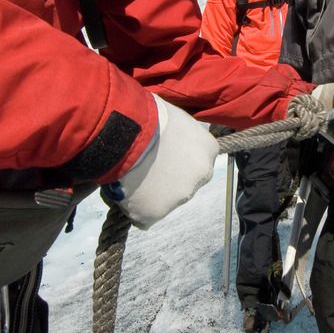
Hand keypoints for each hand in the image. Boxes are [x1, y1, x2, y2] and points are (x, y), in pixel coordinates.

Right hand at [103, 95, 218, 228]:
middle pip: (186, 183)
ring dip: (153, 192)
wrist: (126, 133)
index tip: (163, 153)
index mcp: (209, 150)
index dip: (178, 158)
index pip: (198, 161)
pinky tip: (124, 192)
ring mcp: (180, 197)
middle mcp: (202, 176)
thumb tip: (171, 135)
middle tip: (146, 167)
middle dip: (169, 178)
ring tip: (131, 177)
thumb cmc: (147, 115)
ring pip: (166, 200)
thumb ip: (181, 133)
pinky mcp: (155, 213)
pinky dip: (135, 208)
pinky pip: (145, 217)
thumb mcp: (175, 118)